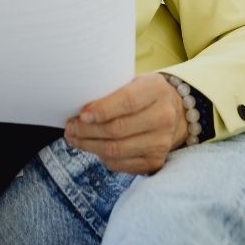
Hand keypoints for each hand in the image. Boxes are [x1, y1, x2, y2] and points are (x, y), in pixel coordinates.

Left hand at [64, 73, 187, 173]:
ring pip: (116, 150)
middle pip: (118, 129)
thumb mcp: (133, 81)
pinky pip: (120, 163)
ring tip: (74, 138)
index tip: (81, 115)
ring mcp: (161, 142)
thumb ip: (111, 91)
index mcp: (157, 90)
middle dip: (87, 130)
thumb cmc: (143, 94)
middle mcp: (164, 117)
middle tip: (70, 127)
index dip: (102, 110)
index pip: (127, 102)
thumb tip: (79, 110)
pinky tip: (93, 147)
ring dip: (89, 146)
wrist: (173, 113)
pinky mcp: (155, 161)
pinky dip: (102, 157)